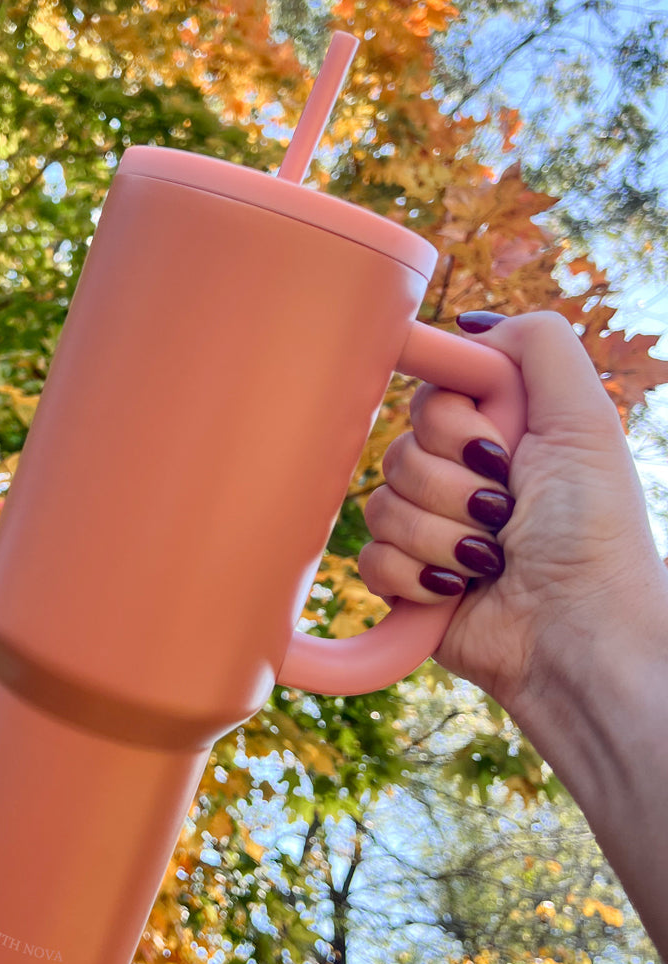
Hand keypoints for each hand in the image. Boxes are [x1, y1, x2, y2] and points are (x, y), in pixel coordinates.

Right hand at [358, 311, 667, 711]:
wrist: (577, 637)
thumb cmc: (593, 535)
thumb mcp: (585, 421)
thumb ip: (539, 346)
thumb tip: (470, 326)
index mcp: (498, 436)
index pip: (431, 395)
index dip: (450, 420)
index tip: (488, 445)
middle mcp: (461, 477)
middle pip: (400, 447)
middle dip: (452, 484)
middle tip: (503, 510)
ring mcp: (430, 531)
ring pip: (380, 503)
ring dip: (441, 536)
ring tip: (490, 562)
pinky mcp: (406, 582)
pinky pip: (369, 558)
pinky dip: (414, 576)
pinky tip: (456, 592)